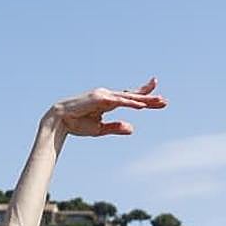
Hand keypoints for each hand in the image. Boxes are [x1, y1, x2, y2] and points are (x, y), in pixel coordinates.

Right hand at [42, 78, 166, 137]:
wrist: (60, 121)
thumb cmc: (76, 124)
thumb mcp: (99, 129)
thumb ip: (115, 128)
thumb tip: (133, 128)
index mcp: (108, 102)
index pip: (129, 97)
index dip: (143, 96)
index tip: (158, 98)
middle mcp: (108, 96)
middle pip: (133, 96)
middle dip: (149, 98)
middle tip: (165, 101)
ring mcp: (104, 95)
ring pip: (129, 97)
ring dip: (144, 100)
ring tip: (159, 102)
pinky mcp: (100, 98)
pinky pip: (119, 101)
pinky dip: (131, 103)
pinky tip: (142, 106)